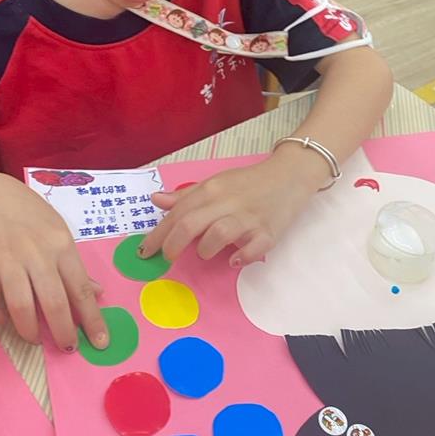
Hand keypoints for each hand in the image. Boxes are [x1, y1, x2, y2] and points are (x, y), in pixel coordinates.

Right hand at [0, 174, 107, 352]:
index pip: (81, 289)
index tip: (100, 342)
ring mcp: (8, 260)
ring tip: (36, 338)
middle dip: (63, 332)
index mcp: (61, 246)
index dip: (92, 319)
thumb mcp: (61, 233)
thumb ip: (76, 266)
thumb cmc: (33, 217)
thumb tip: (98, 293)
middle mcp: (37, 254)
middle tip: (67, 347)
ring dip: (30, 331)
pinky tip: (2, 321)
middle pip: (53, 303)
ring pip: (21, 307)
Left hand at [139, 158, 315, 266]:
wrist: (289, 175)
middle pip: (190, 224)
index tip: (145, 250)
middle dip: (172, 245)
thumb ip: (186, 195)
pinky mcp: (269, 232)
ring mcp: (249, 217)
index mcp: (211, 189)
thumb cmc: (248, 182)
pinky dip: (241, 258)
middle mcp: (227, 202)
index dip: (157, 234)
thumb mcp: (215, 183)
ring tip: (205, 253)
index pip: (177, 213)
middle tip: (168, 257)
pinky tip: (234, 260)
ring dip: (205, 249)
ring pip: (218, 234)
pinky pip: (253, 248)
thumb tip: (156, 200)